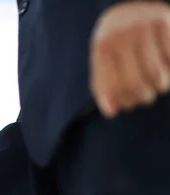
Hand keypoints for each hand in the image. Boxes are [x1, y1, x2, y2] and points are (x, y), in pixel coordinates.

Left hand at [90, 1, 169, 117]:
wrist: (130, 10)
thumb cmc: (115, 45)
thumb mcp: (103, 63)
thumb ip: (104, 88)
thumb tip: (111, 112)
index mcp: (103, 47)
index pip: (114, 88)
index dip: (124, 102)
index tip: (128, 104)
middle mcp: (122, 35)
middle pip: (135, 84)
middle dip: (142, 97)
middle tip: (144, 97)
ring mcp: (144, 27)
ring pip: (157, 75)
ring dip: (160, 87)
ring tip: (156, 84)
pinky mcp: (164, 22)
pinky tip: (166, 66)